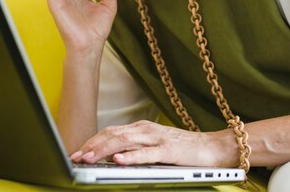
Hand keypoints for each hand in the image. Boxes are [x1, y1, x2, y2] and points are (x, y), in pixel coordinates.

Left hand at [69, 120, 238, 166]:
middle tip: (75, 157)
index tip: (76, 152)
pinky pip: (147, 154)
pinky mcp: (170, 151)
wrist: (214, 147)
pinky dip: (131, 157)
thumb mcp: (154, 146)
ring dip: (104, 151)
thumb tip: (112, 158)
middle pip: (113, 135)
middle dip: (91, 146)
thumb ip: (135, 148)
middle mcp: (146, 130)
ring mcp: (158, 139)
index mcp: (141, 129)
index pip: (110, 132)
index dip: (92, 141)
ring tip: (88, 158)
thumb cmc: (184, 149)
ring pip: (125, 142)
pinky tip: (119, 160)